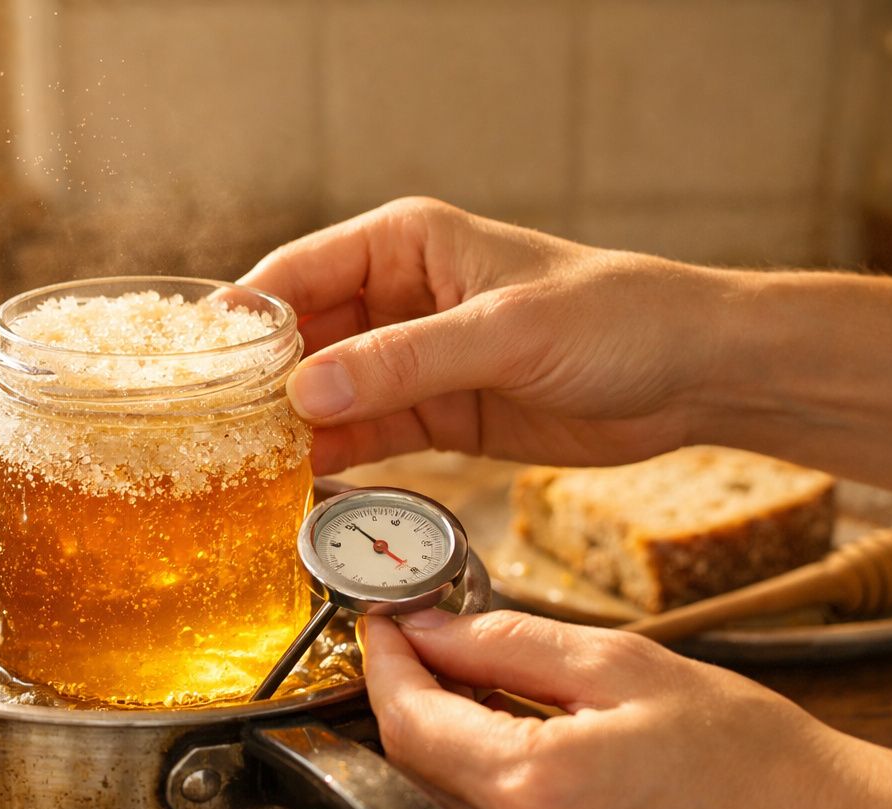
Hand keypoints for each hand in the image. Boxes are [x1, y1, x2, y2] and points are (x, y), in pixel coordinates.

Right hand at [240, 197, 724, 474]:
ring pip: (327, 391)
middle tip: (214, 432)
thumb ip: (402, 363)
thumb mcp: (504, 334)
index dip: (244, 320)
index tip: (199, 370)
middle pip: (301, 338)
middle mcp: (398, 297)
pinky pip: (366, 433)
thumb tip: (305, 392)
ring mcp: (413, 359)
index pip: (298, 272)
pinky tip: (298, 482)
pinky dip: (334, 456)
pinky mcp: (435, 413)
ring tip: (242, 467)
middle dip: (260, 382)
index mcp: (406, 243)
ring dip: (291, 426)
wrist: (692, 376)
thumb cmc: (615, 319)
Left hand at [359, 609, 891, 808]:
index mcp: (535, 789)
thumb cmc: (751, 761)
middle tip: (444, 667)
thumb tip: (426, 630)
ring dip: (442, 775)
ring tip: (498, 728)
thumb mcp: (628, 667)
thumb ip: (505, 644)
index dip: (385, 666)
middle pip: (405, 779)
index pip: (405, 722)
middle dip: (414, 713)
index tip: (386, 631)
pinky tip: (531, 793)